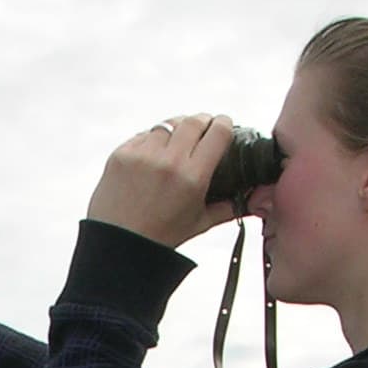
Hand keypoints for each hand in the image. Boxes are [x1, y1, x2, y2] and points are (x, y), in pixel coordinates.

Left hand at [87, 114, 233, 246]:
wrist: (117, 246)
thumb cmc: (160, 238)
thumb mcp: (199, 223)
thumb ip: (227, 208)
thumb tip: (250, 199)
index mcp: (192, 177)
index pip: (218, 132)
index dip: (225, 124)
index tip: (224, 125)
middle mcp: (168, 161)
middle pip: (193, 121)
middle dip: (202, 121)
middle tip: (203, 129)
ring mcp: (142, 155)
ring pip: (167, 125)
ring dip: (175, 130)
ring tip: (176, 143)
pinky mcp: (121, 154)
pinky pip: (143, 136)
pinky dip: (151, 141)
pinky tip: (153, 156)